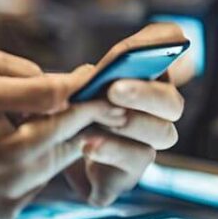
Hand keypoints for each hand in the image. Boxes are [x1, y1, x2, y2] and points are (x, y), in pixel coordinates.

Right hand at [0, 50, 128, 218]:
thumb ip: (1, 68)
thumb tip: (51, 79)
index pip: (40, 96)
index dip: (73, 86)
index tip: (91, 77)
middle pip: (57, 133)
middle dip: (81, 115)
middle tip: (99, 101)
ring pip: (52, 162)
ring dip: (61, 141)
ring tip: (53, 121)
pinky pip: (36, 186)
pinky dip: (39, 167)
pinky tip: (19, 152)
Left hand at [64, 23, 186, 206]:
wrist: (45, 160)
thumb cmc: (63, 113)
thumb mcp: (69, 88)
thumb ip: (85, 80)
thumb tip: (90, 77)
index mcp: (143, 78)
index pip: (169, 49)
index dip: (167, 42)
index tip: (160, 39)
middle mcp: (155, 114)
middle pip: (172, 102)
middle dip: (145, 94)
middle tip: (114, 89)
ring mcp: (144, 147)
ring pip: (159, 135)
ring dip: (127, 124)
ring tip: (98, 119)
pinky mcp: (124, 178)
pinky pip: (130, 168)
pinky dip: (110, 153)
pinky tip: (88, 145)